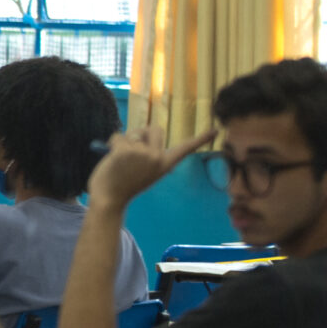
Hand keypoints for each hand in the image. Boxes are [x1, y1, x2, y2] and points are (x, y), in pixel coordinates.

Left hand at [87, 124, 214, 208]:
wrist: (110, 198)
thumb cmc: (126, 185)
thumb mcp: (148, 173)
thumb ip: (151, 158)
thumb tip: (144, 137)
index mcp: (165, 164)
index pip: (185, 149)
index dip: (201, 139)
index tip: (216, 131)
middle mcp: (157, 157)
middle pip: (155, 129)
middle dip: (143, 133)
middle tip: (133, 148)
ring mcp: (142, 153)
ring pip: (133, 132)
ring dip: (125, 141)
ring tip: (121, 159)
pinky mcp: (125, 150)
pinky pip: (117, 136)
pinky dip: (112, 143)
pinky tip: (112, 158)